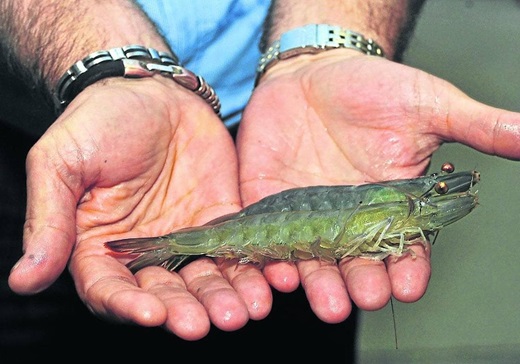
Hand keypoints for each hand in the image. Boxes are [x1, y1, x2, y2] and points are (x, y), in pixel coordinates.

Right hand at [7, 76, 271, 339]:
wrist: (150, 90)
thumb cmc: (97, 121)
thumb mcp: (60, 163)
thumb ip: (48, 219)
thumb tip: (23, 279)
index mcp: (100, 246)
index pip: (110, 290)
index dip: (128, 306)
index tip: (152, 315)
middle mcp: (145, 252)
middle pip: (165, 294)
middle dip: (187, 310)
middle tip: (207, 324)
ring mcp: (187, 236)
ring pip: (207, 278)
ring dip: (225, 296)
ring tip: (246, 310)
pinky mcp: (221, 218)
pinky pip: (239, 247)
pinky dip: (254, 265)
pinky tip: (272, 278)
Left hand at [236, 50, 519, 322]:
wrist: (313, 72)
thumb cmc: (371, 88)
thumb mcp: (427, 105)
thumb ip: (477, 127)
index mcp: (391, 204)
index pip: (404, 246)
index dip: (408, 267)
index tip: (409, 283)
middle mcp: (348, 219)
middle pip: (357, 263)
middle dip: (362, 283)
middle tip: (366, 297)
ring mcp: (306, 215)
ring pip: (313, 260)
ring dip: (318, 282)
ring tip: (325, 300)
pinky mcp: (268, 202)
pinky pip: (268, 236)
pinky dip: (270, 255)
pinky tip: (275, 269)